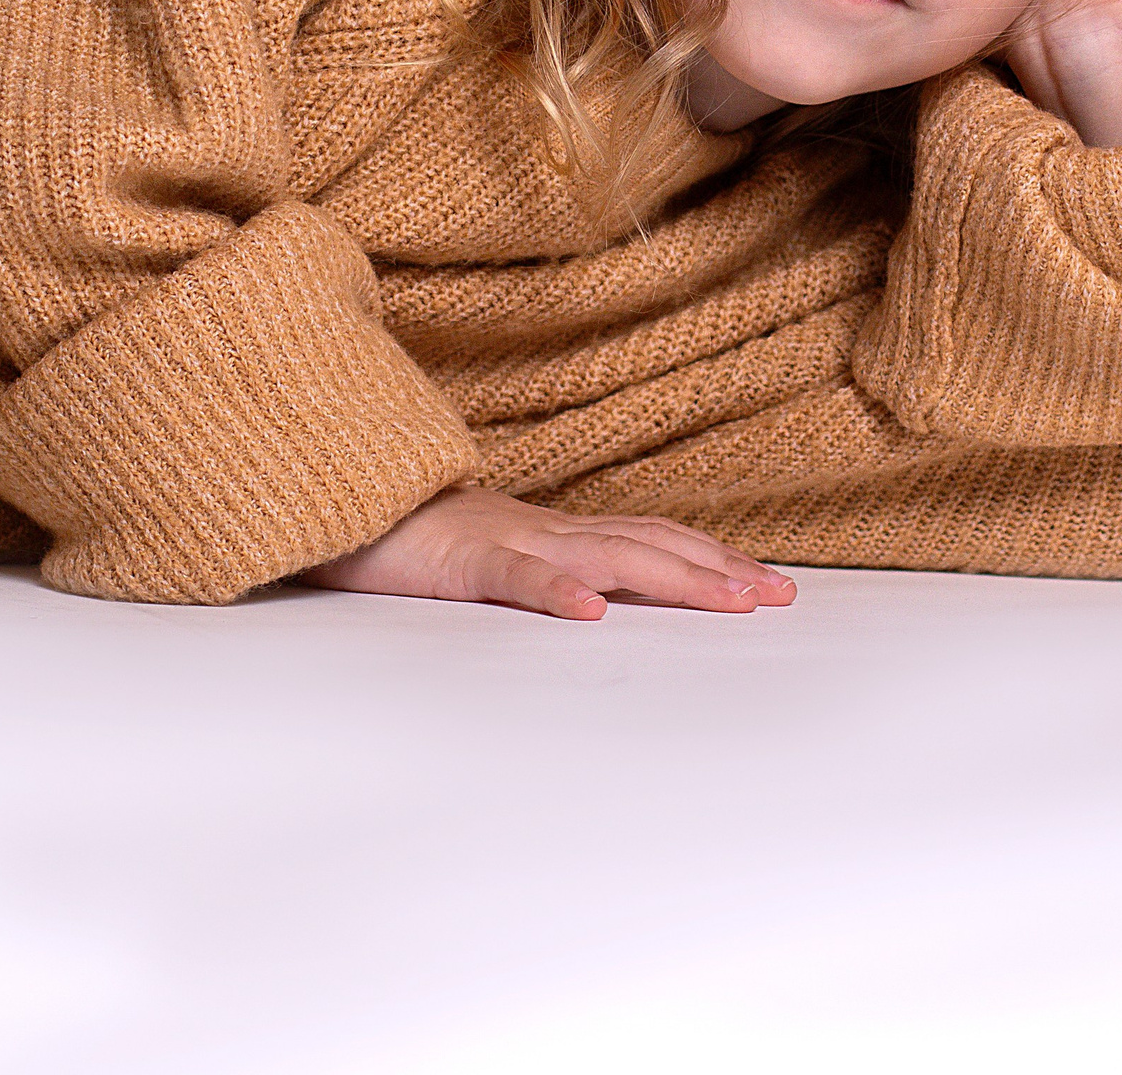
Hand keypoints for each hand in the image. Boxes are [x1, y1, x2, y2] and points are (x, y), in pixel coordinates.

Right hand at [304, 485, 796, 620]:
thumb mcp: (494, 563)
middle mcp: (547, 530)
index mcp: (557, 534)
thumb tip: (601, 610)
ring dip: (674, 578)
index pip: (653, 540)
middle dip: (719, 571)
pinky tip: (591, 616)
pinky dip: (556, 593)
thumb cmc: (413, 541)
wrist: (340, 505)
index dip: (713, 558)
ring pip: (606, 556)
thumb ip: (544, 577)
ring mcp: (508, 540)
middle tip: (780, 597)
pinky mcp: (462, 561)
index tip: (770, 583)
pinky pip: (516, 577)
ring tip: (728, 601)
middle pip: (651, 545)